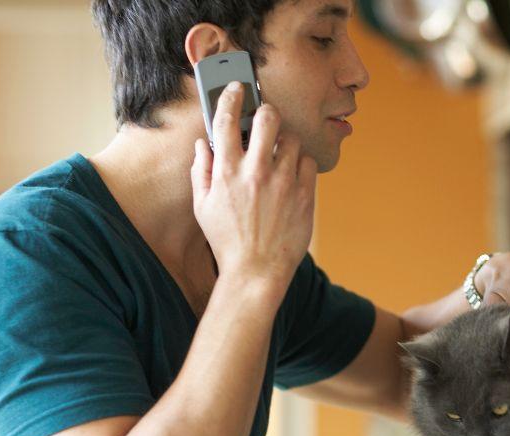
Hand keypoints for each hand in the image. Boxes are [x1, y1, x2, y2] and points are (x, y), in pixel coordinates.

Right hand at [191, 81, 317, 288]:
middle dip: (266, 112)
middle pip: (268, 118)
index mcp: (227, 172)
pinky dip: (300, 164)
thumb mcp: (202, 206)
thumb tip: (203, 144)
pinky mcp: (305, 194)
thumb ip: (201, 170)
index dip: (232, 97)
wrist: (257, 272)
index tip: (236, 88)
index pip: (228, 119)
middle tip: (264, 120)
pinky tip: (290, 175)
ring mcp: (284, 182)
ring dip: (284, 142)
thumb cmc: (226, 241)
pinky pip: (308, 162)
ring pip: (292, 139)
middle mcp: (256, 172)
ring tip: (277, 156)